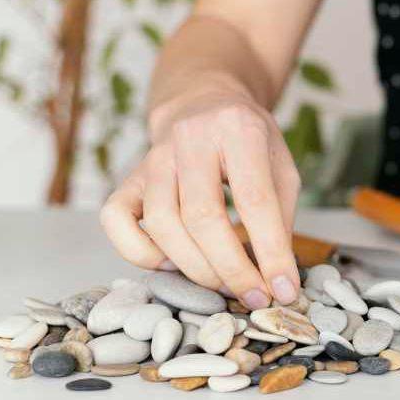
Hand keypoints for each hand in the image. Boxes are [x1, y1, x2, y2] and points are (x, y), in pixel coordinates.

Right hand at [100, 87, 301, 309]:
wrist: (204, 103)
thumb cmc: (249, 142)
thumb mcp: (281, 166)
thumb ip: (280, 215)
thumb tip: (277, 277)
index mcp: (239, 129)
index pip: (254, 199)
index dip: (270, 251)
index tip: (284, 289)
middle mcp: (191, 139)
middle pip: (202, 216)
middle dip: (231, 268)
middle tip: (253, 296)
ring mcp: (153, 157)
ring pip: (162, 224)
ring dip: (195, 268)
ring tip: (224, 284)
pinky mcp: (128, 176)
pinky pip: (116, 220)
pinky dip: (140, 253)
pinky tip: (173, 263)